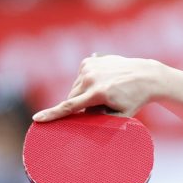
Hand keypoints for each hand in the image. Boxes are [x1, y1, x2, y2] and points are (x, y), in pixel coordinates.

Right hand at [33, 55, 162, 121]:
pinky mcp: (89, 60)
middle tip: (99, 107)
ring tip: (104, 93)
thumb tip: (81, 122)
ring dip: (83, 94)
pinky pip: (80, 77)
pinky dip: (86, 83)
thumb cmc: (134, 99)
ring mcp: (89, 67)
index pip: (69, 107)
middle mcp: (91, 78)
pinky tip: (102, 82)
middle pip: (72, 98)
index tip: (37, 119)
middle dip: (80, 106)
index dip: (52, 114)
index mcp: (98, 93)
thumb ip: (100, 120)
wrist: (145, 76)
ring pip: (75, 88)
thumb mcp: (120, 116)